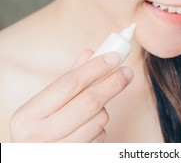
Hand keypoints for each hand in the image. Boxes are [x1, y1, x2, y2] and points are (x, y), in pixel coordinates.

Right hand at [9, 50, 132, 141]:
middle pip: (89, 102)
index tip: (114, 57)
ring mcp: (58, 151)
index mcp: (27, 116)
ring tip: (94, 108)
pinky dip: (101, 127)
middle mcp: (39, 135)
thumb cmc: (39, 130)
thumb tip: (90, 54)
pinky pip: (101, 137)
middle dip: (112, 84)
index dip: (95, 68)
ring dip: (104, 109)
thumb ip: (68, 80)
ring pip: (99, 120)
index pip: (68, 83)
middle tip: (127, 72)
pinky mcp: (75, 159)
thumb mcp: (44, 107)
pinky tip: (89, 127)